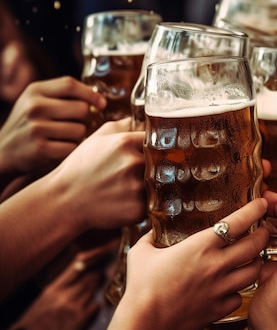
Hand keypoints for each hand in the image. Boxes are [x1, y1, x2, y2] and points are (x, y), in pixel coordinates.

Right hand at [0, 77, 106, 179]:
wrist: (2, 151)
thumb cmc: (26, 126)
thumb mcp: (35, 102)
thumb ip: (60, 96)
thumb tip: (96, 98)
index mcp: (35, 91)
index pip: (70, 84)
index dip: (90, 93)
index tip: (101, 103)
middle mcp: (35, 106)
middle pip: (81, 108)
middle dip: (85, 119)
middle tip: (76, 126)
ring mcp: (36, 127)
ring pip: (80, 130)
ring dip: (78, 137)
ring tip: (64, 139)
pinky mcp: (40, 148)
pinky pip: (72, 148)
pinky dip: (70, 151)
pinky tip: (59, 150)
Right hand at [51, 118, 146, 232]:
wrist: (65, 201)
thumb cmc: (80, 169)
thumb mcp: (96, 138)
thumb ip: (122, 126)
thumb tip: (141, 120)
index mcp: (125, 142)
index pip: (155, 140)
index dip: (152, 147)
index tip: (148, 154)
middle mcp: (133, 163)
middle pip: (158, 162)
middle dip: (149, 168)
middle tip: (130, 175)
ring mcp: (136, 187)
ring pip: (157, 184)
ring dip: (148, 187)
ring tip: (126, 189)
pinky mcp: (138, 209)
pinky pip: (152, 204)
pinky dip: (142, 204)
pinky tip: (124, 202)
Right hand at [123, 198, 268, 329]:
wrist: (146, 325)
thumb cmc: (141, 287)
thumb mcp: (141, 253)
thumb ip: (150, 237)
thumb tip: (152, 231)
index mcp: (201, 246)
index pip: (238, 221)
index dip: (254, 209)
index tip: (262, 203)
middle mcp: (217, 265)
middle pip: (255, 245)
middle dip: (264, 233)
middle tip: (263, 229)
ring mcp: (221, 288)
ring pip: (255, 271)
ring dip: (257, 261)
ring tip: (253, 257)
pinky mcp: (220, 309)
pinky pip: (240, 296)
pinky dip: (240, 290)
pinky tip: (233, 287)